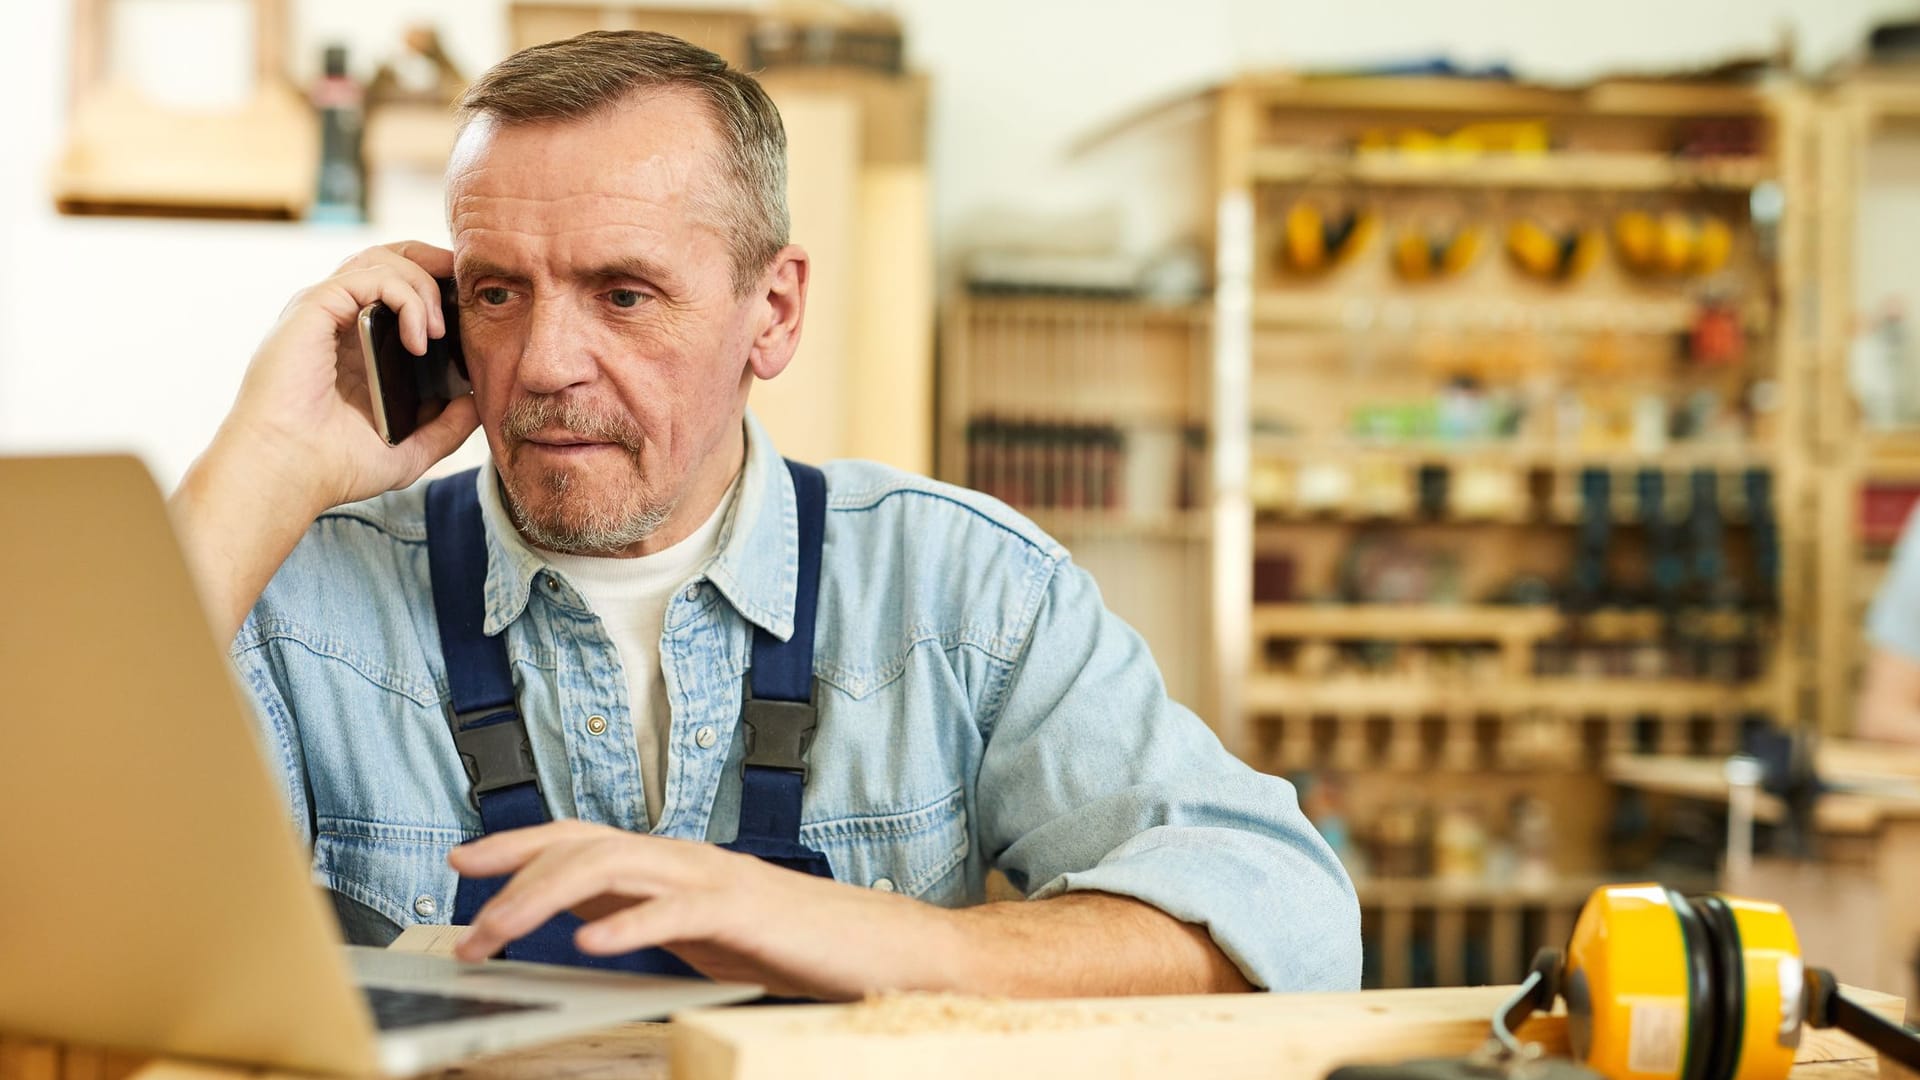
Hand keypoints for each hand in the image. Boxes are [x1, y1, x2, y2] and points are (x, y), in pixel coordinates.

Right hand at [218, 241, 478, 516]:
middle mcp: (338, 321)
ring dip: (424, 286)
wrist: (287, 473)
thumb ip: (447, 426)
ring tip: (440, 332)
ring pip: (383, 261)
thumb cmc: (334, 465)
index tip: (472, 312)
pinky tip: (420, 338)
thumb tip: (478, 401)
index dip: (436, 287)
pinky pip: (369, 277)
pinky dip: (405, 298)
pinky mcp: (314, 308)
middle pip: (389, 258)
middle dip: (434, 263)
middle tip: (467, 291)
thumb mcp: (410, 449)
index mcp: (356, 344)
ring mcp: (325, 311)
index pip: (398, 289)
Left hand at [447, 821, 962, 999]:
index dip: (517, 844)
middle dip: (513, 878)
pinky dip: (630, 924)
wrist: (878, 947)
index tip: (460, 860)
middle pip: (582, 846)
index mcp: (672, 861)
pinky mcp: (744, 912)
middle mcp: (686, 856)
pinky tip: (593, 946)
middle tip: (466, 924)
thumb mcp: (698, 929)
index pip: (580, 838)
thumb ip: (644, 913)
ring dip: (545, 900)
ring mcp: (714, 879)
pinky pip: (677, 910)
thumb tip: (581, 917)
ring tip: (502, 934)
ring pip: (613, 869)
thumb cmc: (792, 942)